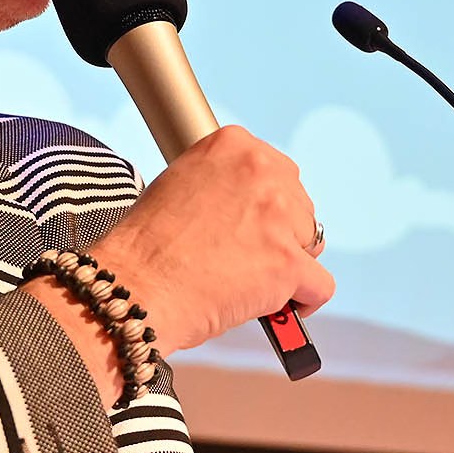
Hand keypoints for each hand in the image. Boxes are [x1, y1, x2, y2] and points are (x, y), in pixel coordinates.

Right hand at [90, 126, 333, 358]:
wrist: (133, 287)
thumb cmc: (144, 248)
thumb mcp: (179, 186)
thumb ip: (222, 187)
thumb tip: (251, 210)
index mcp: (232, 144)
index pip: (276, 170)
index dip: (264, 205)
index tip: (250, 224)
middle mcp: (260, 171)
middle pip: (300, 205)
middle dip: (281, 233)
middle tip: (248, 257)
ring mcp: (278, 217)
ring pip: (311, 244)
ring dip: (289, 264)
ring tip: (252, 282)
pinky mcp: (288, 264)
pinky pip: (319, 286)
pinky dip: (302, 302)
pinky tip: (279, 308)